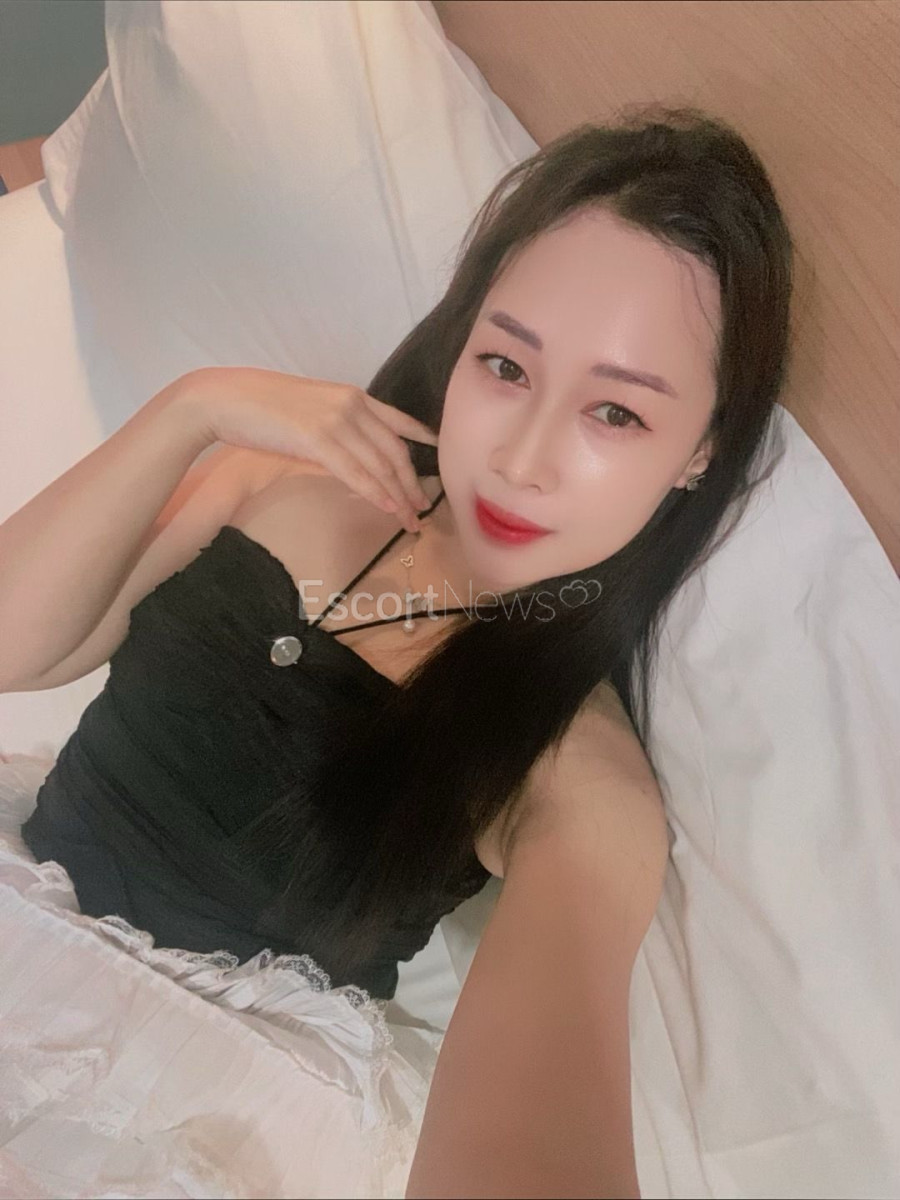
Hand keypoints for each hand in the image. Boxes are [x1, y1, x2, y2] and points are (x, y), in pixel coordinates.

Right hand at [183, 365, 437, 530]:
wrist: (225, 398)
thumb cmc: (259, 406)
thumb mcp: (309, 410)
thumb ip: (336, 430)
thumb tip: (351, 457)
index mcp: (352, 395)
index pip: (398, 420)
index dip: (422, 440)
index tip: (438, 455)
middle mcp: (352, 405)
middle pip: (394, 450)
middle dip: (411, 483)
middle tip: (422, 508)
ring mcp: (336, 422)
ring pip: (379, 466)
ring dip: (398, 497)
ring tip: (410, 520)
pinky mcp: (318, 441)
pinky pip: (356, 474)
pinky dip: (376, 494)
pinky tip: (389, 509)